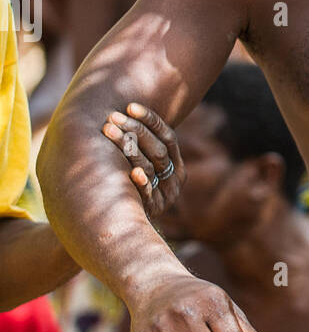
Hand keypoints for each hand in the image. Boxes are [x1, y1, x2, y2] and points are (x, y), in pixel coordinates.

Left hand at [102, 103, 185, 218]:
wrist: (124, 225)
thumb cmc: (128, 185)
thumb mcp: (142, 164)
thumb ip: (143, 145)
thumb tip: (127, 108)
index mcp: (177, 166)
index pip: (169, 137)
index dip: (150, 120)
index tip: (130, 106)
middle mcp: (175, 180)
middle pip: (158, 150)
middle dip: (135, 130)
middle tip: (112, 117)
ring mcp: (164, 197)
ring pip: (149, 167)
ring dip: (128, 147)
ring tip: (107, 130)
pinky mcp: (151, 211)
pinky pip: (148, 195)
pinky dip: (142, 183)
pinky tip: (133, 172)